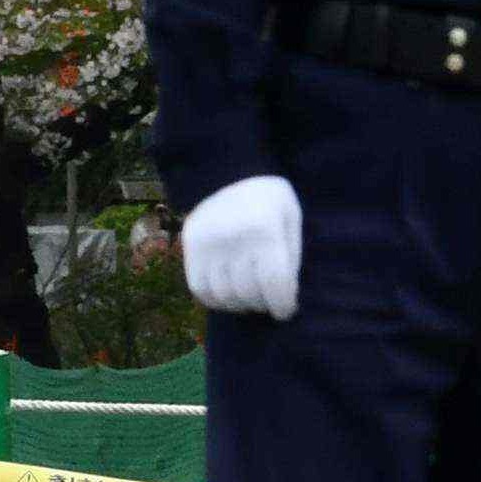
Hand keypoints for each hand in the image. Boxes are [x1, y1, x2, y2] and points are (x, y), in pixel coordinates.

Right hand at [178, 175, 303, 320]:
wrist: (228, 172)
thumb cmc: (268, 199)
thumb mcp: (291, 218)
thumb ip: (291, 256)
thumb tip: (285, 295)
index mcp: (264, 229)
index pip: (275, 284)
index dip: (283, 305)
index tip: (286, 310)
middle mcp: (233, 238)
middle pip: (250, 294)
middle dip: (263, 303)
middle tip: (268, 299)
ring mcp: (207, 243)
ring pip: (224, 296)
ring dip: (241, 303)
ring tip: (250, 295)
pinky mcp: (189, 247)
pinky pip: (200, 290)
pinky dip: (216, 299)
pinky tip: (229, 292)